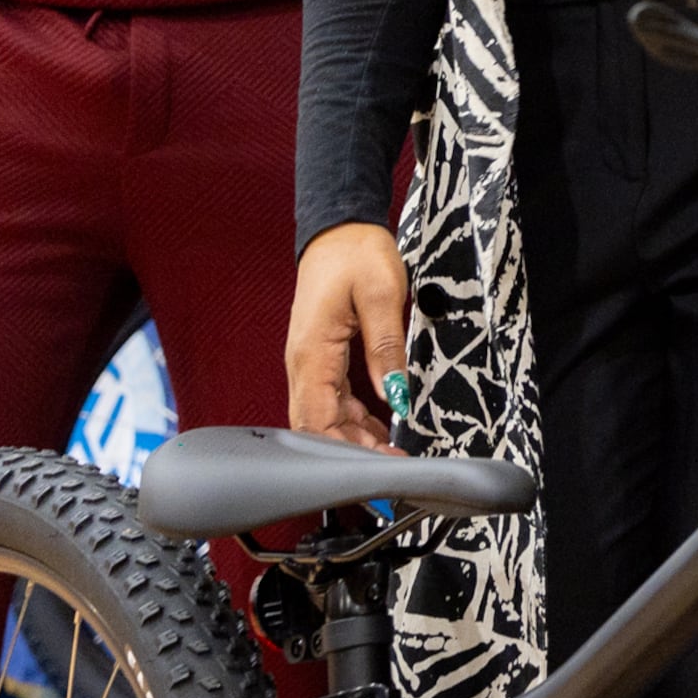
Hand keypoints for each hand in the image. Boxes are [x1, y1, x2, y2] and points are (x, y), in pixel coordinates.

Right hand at [288, 223, 411, 452]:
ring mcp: (309, 361)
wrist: (339, 229)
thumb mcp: (382, 295)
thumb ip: (386, 347)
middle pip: (317, 425)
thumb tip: (395, 394)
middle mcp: (303, 363)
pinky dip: (352, 419)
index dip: (342, 452)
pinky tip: (377, 429)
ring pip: (323, 416)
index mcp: (311, 353)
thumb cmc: (356, 254)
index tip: (375, 468)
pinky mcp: (320, 356)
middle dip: (349, 452)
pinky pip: (331, 398)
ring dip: (352, 438)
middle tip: (390, 468)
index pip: (317, 420)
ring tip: (389, 455)